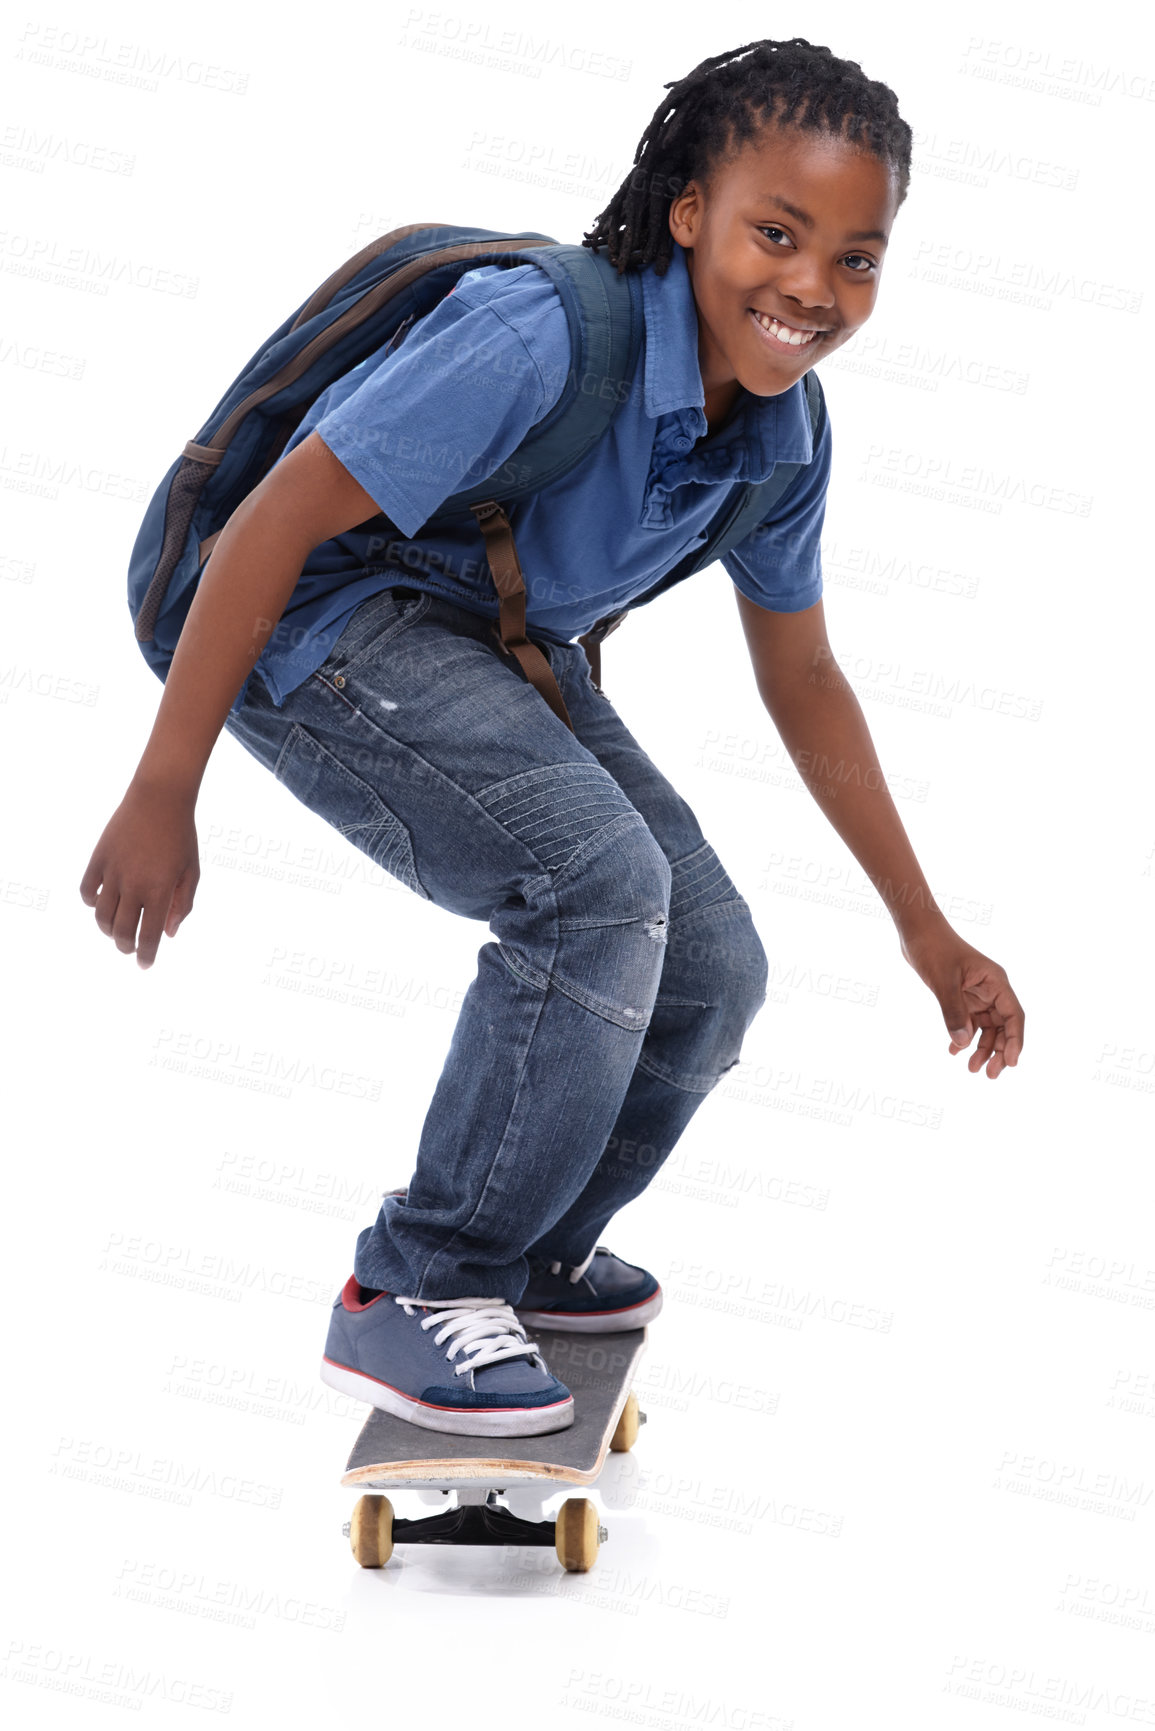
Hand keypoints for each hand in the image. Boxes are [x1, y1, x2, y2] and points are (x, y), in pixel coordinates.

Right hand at [79, 781, 199, 969]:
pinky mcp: (98, 859)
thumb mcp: (191, 872)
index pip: (149, 936)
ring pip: (101, 916)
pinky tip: (101, 903)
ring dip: (108, 929)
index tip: (145, 965)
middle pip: (121, 932)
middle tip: (130, 948)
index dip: (145, 956)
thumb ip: (182, 905)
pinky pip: (86, 891)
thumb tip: (168, 934)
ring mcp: (113, 872)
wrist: (160, 799)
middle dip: (125, 947)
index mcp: (159, 891)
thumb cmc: (181, 837)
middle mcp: (133, 885)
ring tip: (117, 929)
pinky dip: (90, 903)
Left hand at [900, 922, 1023, 1078]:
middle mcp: (991, 990)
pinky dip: (964, 1038)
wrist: (917, 933)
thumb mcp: (943, 981)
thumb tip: (963, 1044)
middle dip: (999, 1051)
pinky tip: (954, 1051)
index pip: (1014, 1016)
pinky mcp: (963, 998)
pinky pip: (970, 1023)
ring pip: (987, 1028)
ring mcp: (978, 995)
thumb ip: (953, 1011)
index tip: (1011, 1063)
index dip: (1016, 1041)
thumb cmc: (933, 949)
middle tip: (988, 1075)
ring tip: (972, 1069)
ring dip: (981, 1048)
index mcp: (996, 982)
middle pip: (1004, 1026)